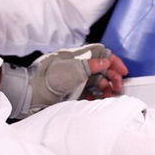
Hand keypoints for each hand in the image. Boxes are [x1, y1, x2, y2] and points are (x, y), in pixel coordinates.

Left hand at [0, 43, 128, 119]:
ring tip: (109, 95)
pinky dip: (96, 96)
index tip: (123, 72)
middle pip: (101, 70)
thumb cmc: (49, 78)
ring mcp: (74, 80)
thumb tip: (106, 61)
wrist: (31, 93)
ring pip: (96, 83)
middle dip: (112, 77)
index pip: (101, 55)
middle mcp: (77, 67)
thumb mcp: (74, 69)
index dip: (113, 62)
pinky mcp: (71, 93)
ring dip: (106, 88)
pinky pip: (89, 94)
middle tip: (117, 87)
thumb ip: (91, 65)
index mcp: (77, 57)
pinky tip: (99, 100)